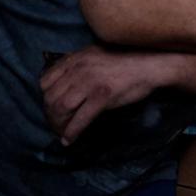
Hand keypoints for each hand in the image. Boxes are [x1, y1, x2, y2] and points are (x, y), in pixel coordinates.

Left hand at [39, 45, 173, 145]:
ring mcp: (89, 82)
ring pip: (61, 108)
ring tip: (62, 132)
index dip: (45, 98)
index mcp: (75, 58)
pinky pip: (80, 118)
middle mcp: (79, 68)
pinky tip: (69, 140)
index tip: (52, 108)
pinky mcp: (102, 96)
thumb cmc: (125, 61)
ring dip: (58, 124)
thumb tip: (63, 81)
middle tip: (56, 125)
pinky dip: (72, 132)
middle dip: (50, 115)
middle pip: (51, 96)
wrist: (150, 65)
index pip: (45, 80)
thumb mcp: (95, 55)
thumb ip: (78, 65)